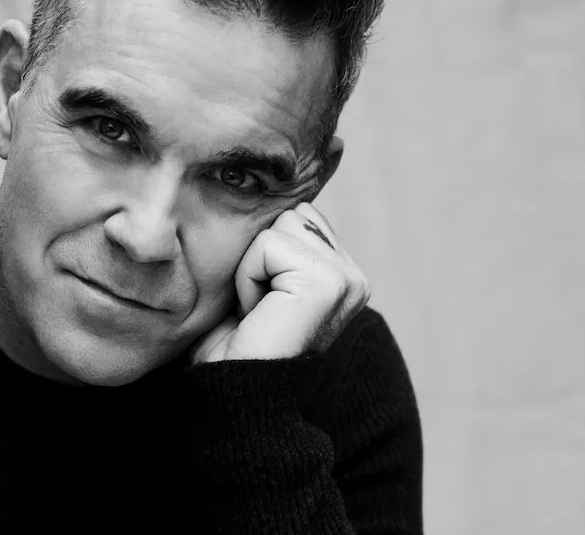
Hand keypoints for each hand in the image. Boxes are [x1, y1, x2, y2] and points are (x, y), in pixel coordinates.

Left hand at [191, 202, 368, 363]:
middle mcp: (353, 276)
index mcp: (342, 272)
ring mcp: (347, 279)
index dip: (261, 252)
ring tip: (257, 310)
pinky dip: (248, 277)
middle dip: (259, 255)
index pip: (294, 215)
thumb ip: (274, 242)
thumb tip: (262, 191)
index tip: (260, 301)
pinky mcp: (328, 283)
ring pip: (277, 226)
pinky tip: (257, 314)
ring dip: (252, 266)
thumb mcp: (259, 280)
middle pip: (288, 214)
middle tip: (258, 306)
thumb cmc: (235, 344)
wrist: (232, 394)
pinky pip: (267, 246)